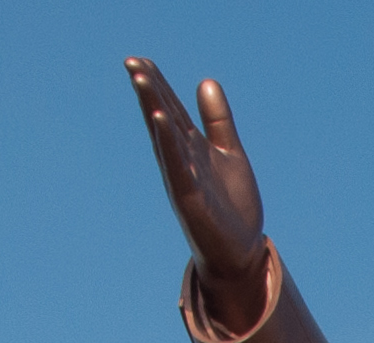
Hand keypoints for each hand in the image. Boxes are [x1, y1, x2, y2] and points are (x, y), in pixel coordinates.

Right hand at [125, 59, 268, 331]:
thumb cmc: (232, 205)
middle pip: (162, 116)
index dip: (157, 85)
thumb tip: (206, 82)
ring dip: (152, 106)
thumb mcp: (229, 153)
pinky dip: (167, 141)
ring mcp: (183, 176)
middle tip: (132, 61)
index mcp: (190, 148)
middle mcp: (181, 159)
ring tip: (140, 78)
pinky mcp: (189, 196)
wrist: (241, 251)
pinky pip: (175, 163)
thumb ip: (218, 121)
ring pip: (164, 135)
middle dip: (148, 90)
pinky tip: (159, 118)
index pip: (170, 109)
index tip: (140, 60)